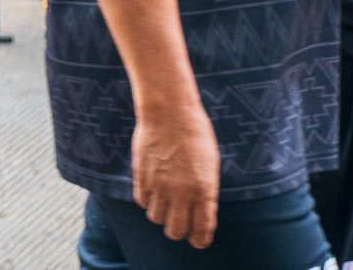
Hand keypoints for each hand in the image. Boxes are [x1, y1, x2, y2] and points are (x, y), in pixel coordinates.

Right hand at [130, 103, 219, 247]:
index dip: (200, 239)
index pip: (201, 231)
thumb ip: (206, 191)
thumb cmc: (195, 133)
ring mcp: (159, 185)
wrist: (169, 111)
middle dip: (179, 231)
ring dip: (162, 215)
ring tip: (165, 203)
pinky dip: (147, 201)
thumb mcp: (211, 164)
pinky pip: (142, 202)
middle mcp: (181, 193)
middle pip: (176, 231)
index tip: (198, 239)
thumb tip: (201, 211)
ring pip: (156, 219)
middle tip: (180, 223)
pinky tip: (153, 191)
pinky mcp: (141, 176)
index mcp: (204, 191)